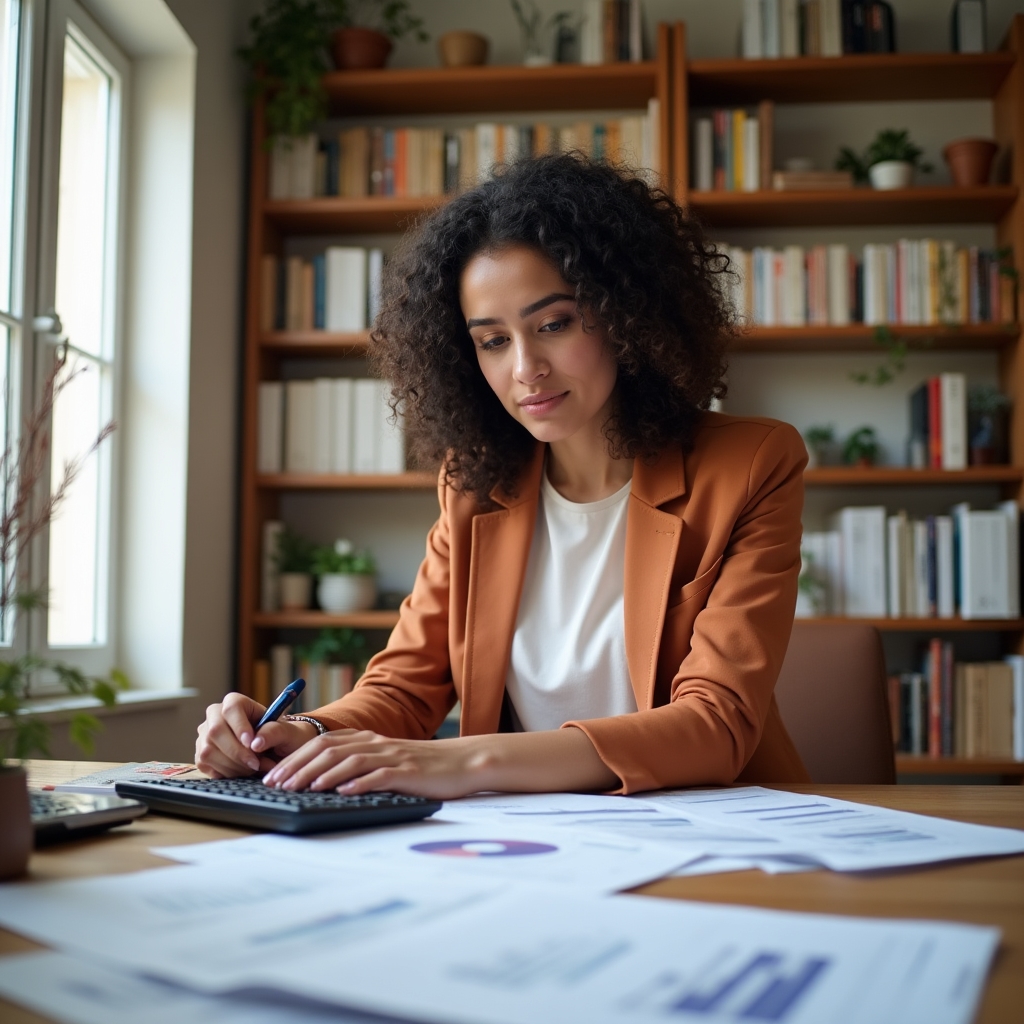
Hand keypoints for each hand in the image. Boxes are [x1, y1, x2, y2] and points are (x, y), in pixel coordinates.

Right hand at [195, 692, 318, 777]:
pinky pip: (206, 766)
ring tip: (253, 768)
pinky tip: (242, 771)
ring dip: (233, 765)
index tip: (252, 743)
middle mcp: (215, 716)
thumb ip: (274, 732)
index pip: (231, 709)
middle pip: (215, 731)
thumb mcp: (286, 731)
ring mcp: (205, 735)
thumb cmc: (280, 736)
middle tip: (256, 764)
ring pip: (208, 751)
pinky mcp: (201, 755)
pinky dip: (226, 773)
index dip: (240, 726)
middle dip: (237, 752)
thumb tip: (256, 743)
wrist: (274, 750)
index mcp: (235, 702)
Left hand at [262, 731, 488, 800]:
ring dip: (321, 774)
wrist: (462, 763)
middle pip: (329, 750)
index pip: (322, 743)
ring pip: (349, 761)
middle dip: (299, 766)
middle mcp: (375, 744)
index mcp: (367, 739)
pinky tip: (342, 793)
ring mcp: (391, 756)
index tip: (274, 775)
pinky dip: (358, 783)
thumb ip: (359, 764)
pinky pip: (379, 775)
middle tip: (277, 784)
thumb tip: (322, 780)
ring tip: (301, 788)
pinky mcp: (407, 771)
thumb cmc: (423, 766)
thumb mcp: (387, 760)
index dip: (295, 758)